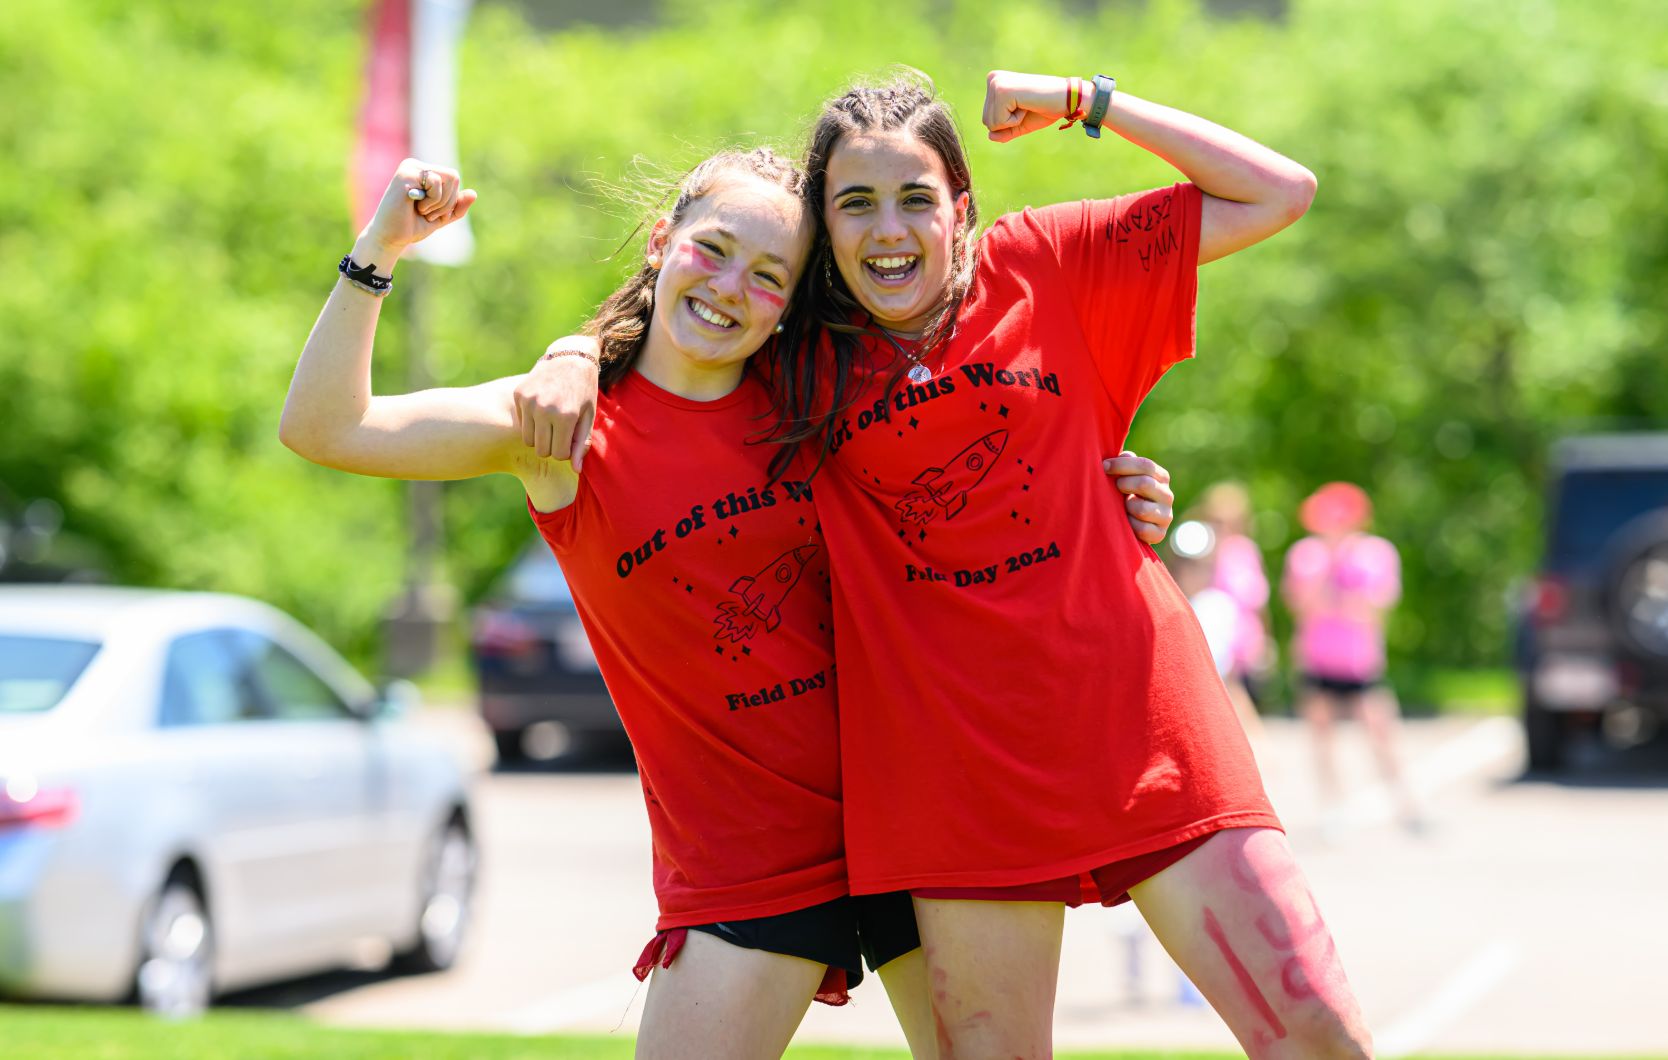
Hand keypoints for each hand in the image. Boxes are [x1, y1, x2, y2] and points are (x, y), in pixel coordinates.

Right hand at [358, 158, 476, 257]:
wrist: (391, 238)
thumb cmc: (412, 226)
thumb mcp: (442, 217)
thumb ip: (458, 206)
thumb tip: (474, 193)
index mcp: (423, 173)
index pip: (453, 178)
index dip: (450, 200)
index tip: (432, 211)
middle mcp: (416, 166)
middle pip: (454, 176)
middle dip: (447, 202)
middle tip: (426, 212)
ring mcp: (410, 168)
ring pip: (448, 178)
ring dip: (439, 203)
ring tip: (420, 210)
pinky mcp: (406, 174)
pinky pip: (436, 182)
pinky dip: (432, 201)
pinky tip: (415, 206)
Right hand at [513, 335, 600, 469]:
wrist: (570, 357)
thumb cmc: (584, 390)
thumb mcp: (588, 417)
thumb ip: (582, 444)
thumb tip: (576, 470)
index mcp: (565, 417)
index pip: (558, 455)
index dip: (565, 452)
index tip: (570, 440)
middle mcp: (544, 409)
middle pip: (541, 450)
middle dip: (552, 446)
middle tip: (561, 432)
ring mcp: (529, 401)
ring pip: (528, 439)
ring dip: (539, 436)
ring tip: (551, 422)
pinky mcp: (519, 394)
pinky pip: (521, 422)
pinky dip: (531, 420)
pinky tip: (542, 406)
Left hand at [983, 70, 1074, 142]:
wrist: (1066, 98)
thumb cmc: (1044, 108)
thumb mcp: (1020, 123)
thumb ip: (1003, 131)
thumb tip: (990, 136)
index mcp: (995, 82)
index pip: (988, 118)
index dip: (1009, 122)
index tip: (1025, 106)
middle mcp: (993, 79)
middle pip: (987, 121)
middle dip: (1009, 123)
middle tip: (1027, 106)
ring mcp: (996, 84)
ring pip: (991, 123)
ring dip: (1013, 121)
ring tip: (1027, 105)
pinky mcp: (1002, 91)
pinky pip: (999, 122)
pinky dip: (1016, 120)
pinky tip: (1027, 105)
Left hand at [1105, 451, 1173, 544]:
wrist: (1132, 526)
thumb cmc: (1125, 494)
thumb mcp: (1126, 476)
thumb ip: (1125, 463)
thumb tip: (1124, 455)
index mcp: (1161, 477)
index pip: (1146, 465)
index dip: (1123, 464)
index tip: (1105, 466)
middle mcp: (1167, 495)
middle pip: (1144, 484)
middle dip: (1123, 484)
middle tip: (1115, 488)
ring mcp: (1166, 515)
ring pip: (1141, 508)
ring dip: (1126, 507)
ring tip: (1122, 507)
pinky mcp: (1160, 533)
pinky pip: (1142, 529)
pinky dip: (1130, 526)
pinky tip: (1126, 522)